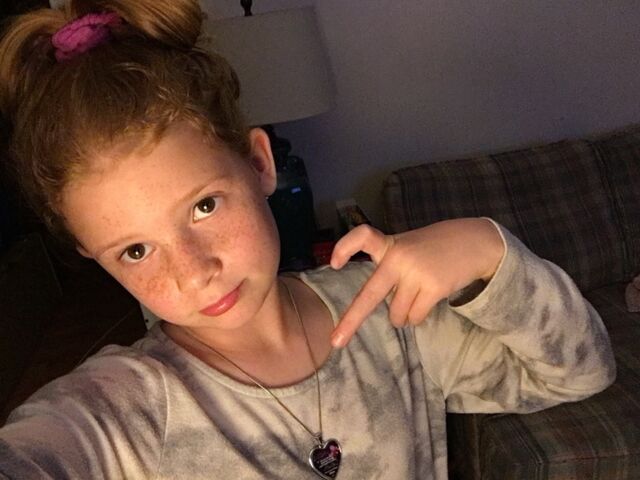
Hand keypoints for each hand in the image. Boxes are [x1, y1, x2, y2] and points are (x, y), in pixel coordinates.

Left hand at [329, 218, 503, 347]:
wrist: (475, 242)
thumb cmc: (433, 249)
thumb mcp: (407, 247)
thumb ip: (389, 267)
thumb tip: (376, 306)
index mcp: (389, 245)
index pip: (363, 236)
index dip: (345, 248)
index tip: (333, 264)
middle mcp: (399, 257)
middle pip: (369, 295)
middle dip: (351, 321)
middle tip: (336, 341)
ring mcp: (416, 273)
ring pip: (396, 314)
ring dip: (403, 316)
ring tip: (416, 297)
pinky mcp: (434, 287)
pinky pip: (415, 317)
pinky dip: (417, 317)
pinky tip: (426, 301)